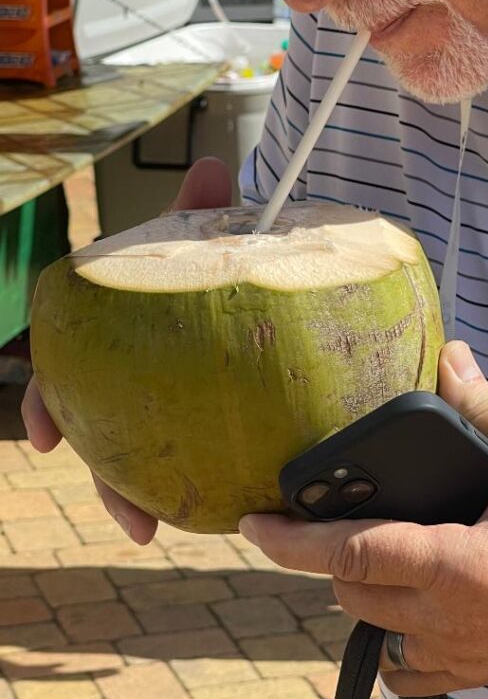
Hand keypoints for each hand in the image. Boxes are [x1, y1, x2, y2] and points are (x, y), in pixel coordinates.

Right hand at [21, 156, 232, 544]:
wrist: (230, 262)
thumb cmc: (200, 249)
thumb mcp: (196, 227)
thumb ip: (200, 206)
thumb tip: (217, 166)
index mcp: (104, 331)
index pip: (62, 370)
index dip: (50, 401)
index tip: (46, 438)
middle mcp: (119, 369)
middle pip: (96, 429)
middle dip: (105, 478)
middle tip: (133, 518)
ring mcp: (150, 393)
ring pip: (133, 453)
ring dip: (140, 495)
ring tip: (162, 532)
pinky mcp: (191, 409)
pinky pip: (183, 449)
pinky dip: (190, 477)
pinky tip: (218, 506)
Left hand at [238, 341, 487, 695]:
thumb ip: (487, 408)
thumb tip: (450, 359)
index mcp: (457, 565)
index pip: (350, 554)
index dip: (291, 540)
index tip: (250, 524)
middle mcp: (449, 619)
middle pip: (351, 592)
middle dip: (331, 554)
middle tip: (334, 515)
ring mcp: (462, 653)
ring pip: (375, 630)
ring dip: (362, 591)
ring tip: (376, 551)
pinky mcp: (479, 671)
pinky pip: (408, 672)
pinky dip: (394, 641)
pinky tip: (408, 609)